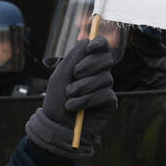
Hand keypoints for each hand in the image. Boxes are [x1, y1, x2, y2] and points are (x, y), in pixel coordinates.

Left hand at [25, 36, 116, 158]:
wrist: (56, 125)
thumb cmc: (56, 100)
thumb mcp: (61, 75)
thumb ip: (74, 56)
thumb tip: (88, 40)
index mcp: (87, 64)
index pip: (102, 47)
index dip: (99, 43)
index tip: (90, 47)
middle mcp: (99, 74)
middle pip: (107, 59)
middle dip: (89, 65)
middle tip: (75, 75)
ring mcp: (105, 88)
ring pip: (105, 78)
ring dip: (83, 87)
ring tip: (70, 97)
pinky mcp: (109, 103)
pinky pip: (105, 94)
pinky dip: (87, 100)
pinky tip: (76, 107)